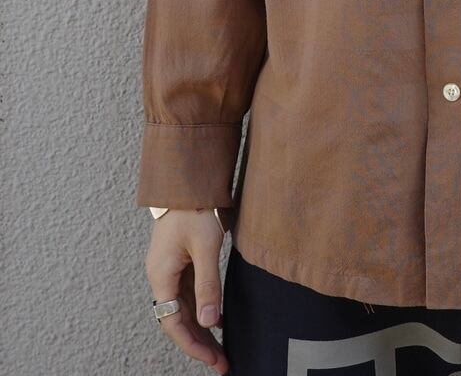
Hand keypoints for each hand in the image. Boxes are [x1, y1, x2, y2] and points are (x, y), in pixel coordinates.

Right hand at [145, 208, 230, 370]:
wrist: (189, 180)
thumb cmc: (195, 208)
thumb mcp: (206, 246)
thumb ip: (208, 285)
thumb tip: (210, 322)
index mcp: (161, 275)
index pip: (173, 323)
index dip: (192, 344)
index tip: (213, 359)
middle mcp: (161, 276)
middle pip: (177, 320)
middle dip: (198, 343)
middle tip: (221, 363)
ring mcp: (169, 269)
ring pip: (182, 310)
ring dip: (200, 330)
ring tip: (220, 349)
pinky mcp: (179, 262)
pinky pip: (187, 295)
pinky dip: (200, 310)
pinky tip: (215, 320)